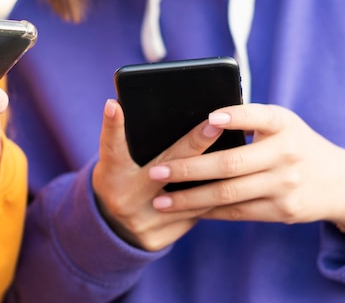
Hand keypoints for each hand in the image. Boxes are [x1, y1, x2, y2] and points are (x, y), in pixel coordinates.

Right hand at [91, 99, 223, 250]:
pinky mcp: (157, 239)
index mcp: (111, 174)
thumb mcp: (112, 160)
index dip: (114, 125)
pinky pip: (192, 217)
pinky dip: (209, 200)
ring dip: (211, 176)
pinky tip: (226, 185)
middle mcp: (125, 199)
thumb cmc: (117, 180)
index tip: (116, 105)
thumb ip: (120, 138)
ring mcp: (143, 222)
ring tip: (234, 155)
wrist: (111, 228)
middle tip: (215, 125)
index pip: (112, 146)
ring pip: (187, 196)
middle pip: (165, 169)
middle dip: (192, 145)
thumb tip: (124, 105)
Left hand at [150, 104, 344, 231]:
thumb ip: (248, 119)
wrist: (337, 182)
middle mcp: (286, 154)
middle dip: (188, 169)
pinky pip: (237, 212)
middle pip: (230, 164)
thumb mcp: (281, 124)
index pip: (258, 116)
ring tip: (161, 201)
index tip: (208, 118)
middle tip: (155, 172)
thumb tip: (200, 121)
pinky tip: (185, 210)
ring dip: (190, 199)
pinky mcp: (281, 211)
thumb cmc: (293, 144)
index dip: (234, 117)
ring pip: (228, 194)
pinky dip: (208, 211)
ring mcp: (284, 185)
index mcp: (283, 124)